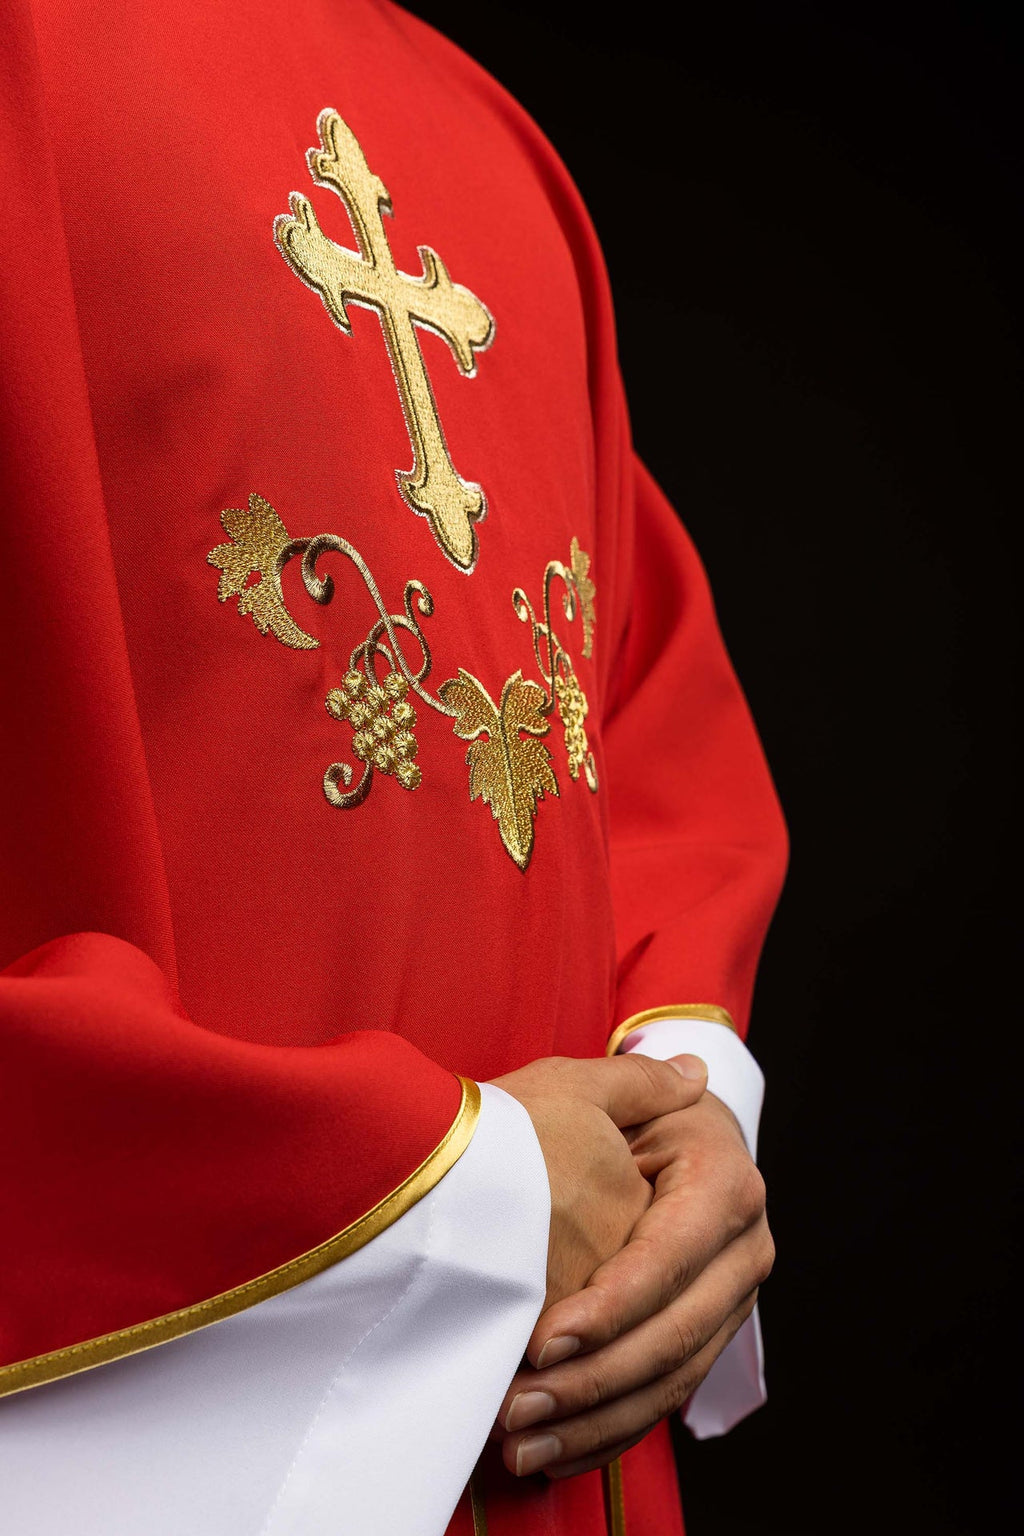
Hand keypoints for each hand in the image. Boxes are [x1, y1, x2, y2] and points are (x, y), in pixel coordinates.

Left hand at [494, 1082, 773, 1478]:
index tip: (544, 1337)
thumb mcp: (612, 1087)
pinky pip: (663, 1398)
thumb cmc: (627, 1110)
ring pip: (669, 1379)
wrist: (667, 1139)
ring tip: (525, 1445)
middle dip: (593, 1379)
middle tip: (520, 1406)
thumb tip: (689, 1074)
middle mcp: (744, 1250)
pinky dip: (610, 1432)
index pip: (668, 1260)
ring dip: (596, 1421)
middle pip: (673, 1334)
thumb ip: (639, 1083)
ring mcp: (730, 1300)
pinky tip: (558, 1455)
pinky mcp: (706, 1337)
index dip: (610, 1306)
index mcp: (727, 1186)